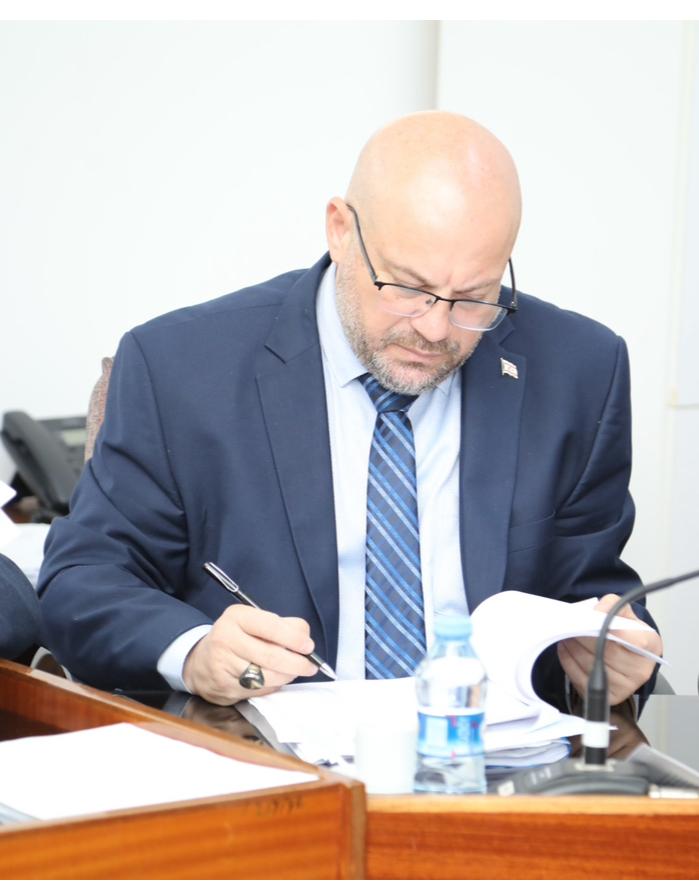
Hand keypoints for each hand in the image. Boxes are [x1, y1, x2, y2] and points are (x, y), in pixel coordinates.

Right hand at [182, 604, 318, 704]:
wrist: (200, 661)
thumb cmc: (237, 638)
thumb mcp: (254, 621)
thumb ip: (282, 625)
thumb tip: (305, 638)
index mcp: (236, 617)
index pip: (271, 626)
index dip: (294, 638)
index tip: (309, 646)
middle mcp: (226, 638)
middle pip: (271, 655)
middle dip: (296, 662)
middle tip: (311, 666)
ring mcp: (223, 664)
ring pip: (267, 675)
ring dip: (287, 676)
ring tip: (294, 671)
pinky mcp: (225, 686)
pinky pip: (258, 689)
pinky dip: (273, 686)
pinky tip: (275, 679)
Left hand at [557, 594, 662, 705]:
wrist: (628, 653)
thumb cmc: (626, 631)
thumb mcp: (624, 611)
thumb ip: (611, 605)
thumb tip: (596, 613)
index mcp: (650, 645)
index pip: (628, 637)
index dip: (605, 628)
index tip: (588, 619)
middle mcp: (641, 670)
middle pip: (605, 652)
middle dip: (582, 637)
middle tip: (569, 625)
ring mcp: (626, 687)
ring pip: (591, 665)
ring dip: (573, 648)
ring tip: (566, 634)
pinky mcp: (608, 696)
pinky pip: (581, 679)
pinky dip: (569, 661)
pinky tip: (566, 648)